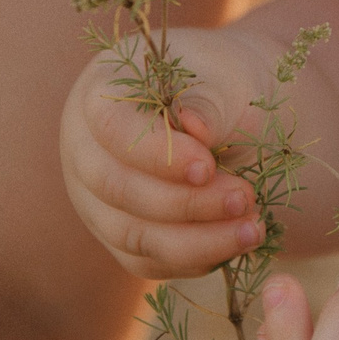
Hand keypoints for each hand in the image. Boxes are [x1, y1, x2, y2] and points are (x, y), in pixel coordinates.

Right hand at [60, 22, 281, 279]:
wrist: (225, 109)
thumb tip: (197, 127)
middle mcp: (86, 152)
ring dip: (196, 241)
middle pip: (118, 189)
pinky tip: (235, 245)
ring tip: (252, 229)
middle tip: (245, 199)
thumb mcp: (218, 78)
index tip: (207, 167)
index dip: (156, 154)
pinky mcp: (118, 237)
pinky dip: (192, 259)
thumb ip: (207, 100)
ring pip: (131, 235)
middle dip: (186, 203)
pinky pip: (146, 261)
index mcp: (101, 98)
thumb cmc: (217, 85)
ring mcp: (96, 200)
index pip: (112, 129)